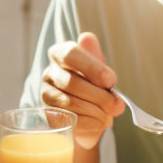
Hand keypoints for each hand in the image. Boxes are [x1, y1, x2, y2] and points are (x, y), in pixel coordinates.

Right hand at [41, 32, 124, 149]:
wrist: (88, 115)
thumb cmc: (94, 86)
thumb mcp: (100, 71)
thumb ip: (97, 58)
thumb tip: (87, 38)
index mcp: (61, 54)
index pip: (70, 54)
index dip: (92, 68)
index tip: (111, 81)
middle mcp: (49, 72)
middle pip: (72, 82)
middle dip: (100, 96)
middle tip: (117, 106)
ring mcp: (45, 95)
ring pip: (70, 103)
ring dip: (96, 112)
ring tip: (108, 116)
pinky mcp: (48, 116)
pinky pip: (68, 120)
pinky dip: (89, 124)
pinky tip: (98, 123)